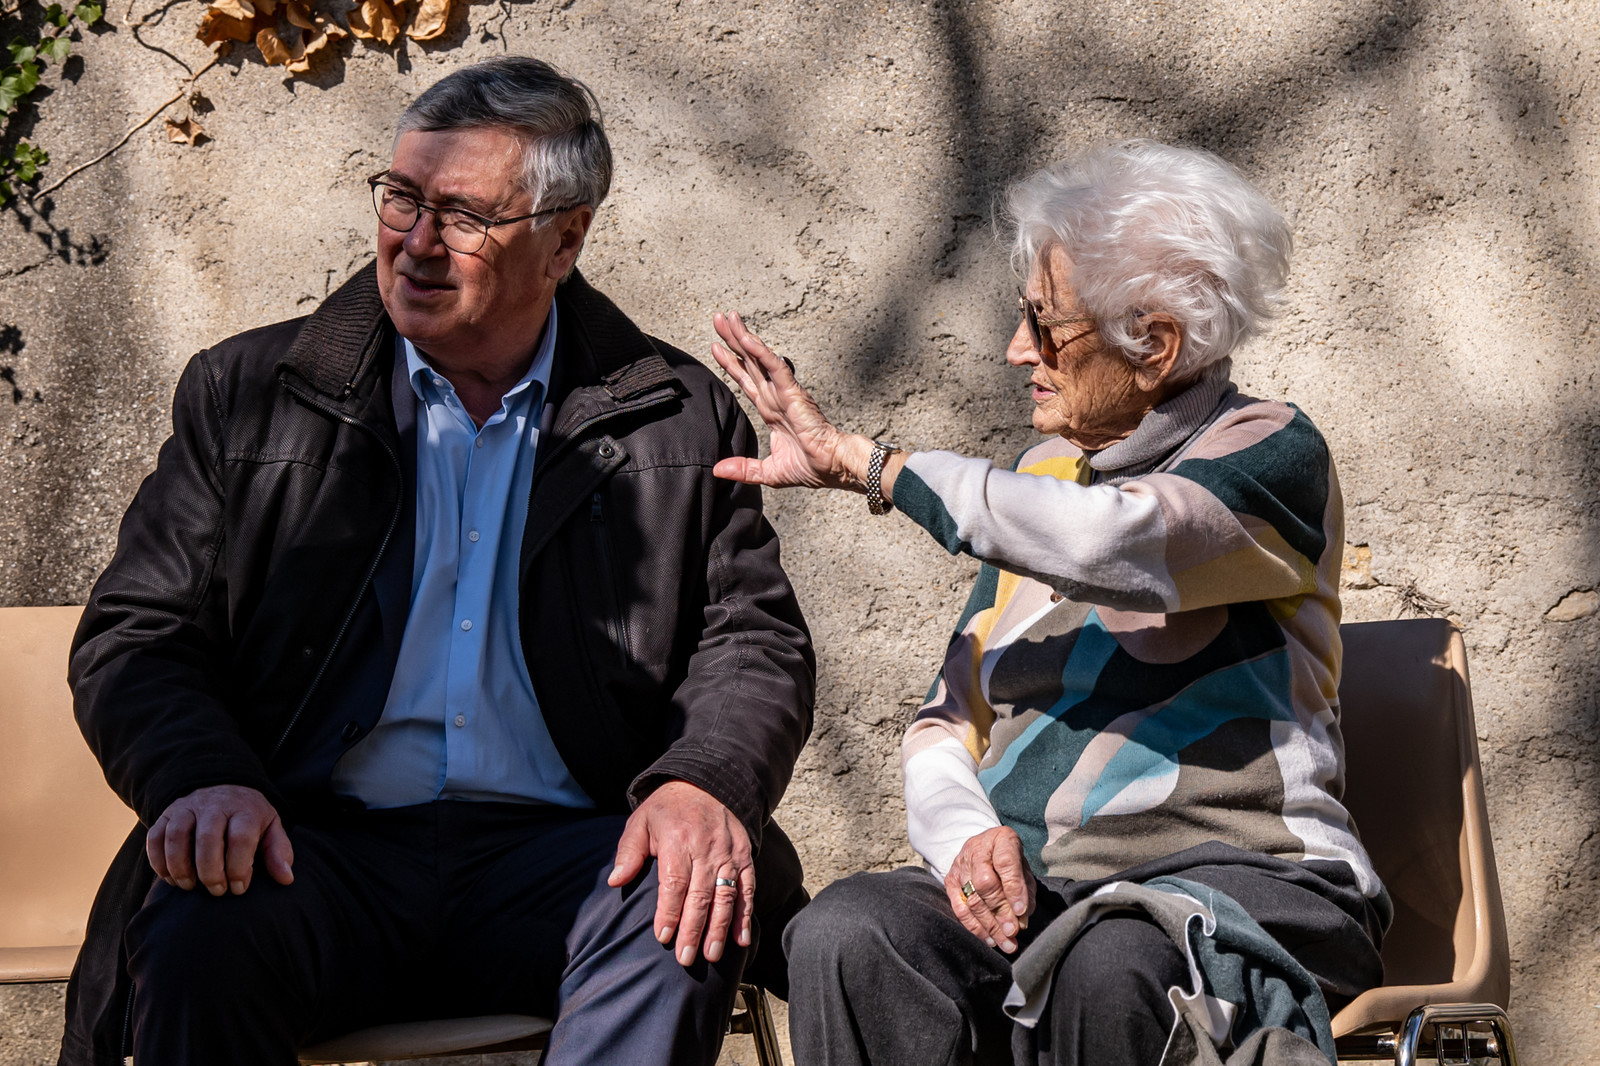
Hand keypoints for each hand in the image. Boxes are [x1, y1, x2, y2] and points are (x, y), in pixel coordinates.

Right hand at [146, 785, 294, 895]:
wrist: (225, 789)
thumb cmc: (250, 819)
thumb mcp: (271, 829)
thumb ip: (278, 852)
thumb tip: (286, 879)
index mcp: (244, 809)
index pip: (240, 837)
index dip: (239, 867)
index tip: (240, 888)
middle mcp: (214, 805)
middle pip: (207, 838)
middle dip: (210, 871)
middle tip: (217, 891)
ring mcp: (187, 808)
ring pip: (177, 836)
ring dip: (180, 867)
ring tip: (191, 887)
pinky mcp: (167, 815)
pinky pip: (155, 837)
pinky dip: (159, 861)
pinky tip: (171, 879)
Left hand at [607, 780, 753, 966]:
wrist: (707, 782)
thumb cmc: (667, 808)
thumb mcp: (641, 821)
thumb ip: (628, 852)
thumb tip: (615, 881)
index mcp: (678, 840)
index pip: (674, 882)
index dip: (669, 911)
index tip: (663, 937)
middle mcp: (706, 848)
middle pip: (700, 895)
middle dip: (693, 929)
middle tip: (685, 958)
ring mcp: (728, 854)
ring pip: (726, 896)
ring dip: (720, 929)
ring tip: (712, 955)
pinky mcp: (744, 857)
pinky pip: (748, 889)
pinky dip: (745, 916)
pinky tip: (741, 940)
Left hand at [709, 311, 866, 490]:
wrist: (833, 467)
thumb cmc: (812, 467)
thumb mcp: (769, 472)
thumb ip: (744, 469)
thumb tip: (716, 470)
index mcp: (771, 410)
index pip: (746, 381)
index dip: (731, 363)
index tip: (716, 346)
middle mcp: (775, 396)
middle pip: (749, 362)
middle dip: (732, 340)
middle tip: (718, 318)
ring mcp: (784, 391)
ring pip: (759, 358)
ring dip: (742, 337)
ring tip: (727, 317)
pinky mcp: (793, 391)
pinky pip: (775, 367)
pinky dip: (761, 352)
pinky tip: (746, 338)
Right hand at [945, 826, 1035, 953]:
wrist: (983, 846)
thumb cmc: (1009, 859)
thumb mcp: (1023, 867)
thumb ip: (1025, 890)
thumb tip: (1022, 919)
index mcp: (1001, 839)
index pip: (1006, 863)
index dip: (1014, 889)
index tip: (1021, 911)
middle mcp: (977, 849)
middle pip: (985, 884)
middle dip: (1000, 911)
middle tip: (1012, 932)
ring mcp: (960, 865)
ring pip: (972, 899)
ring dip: (989, 925)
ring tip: (1005, 943)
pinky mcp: (950, 880)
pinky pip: (959, 907)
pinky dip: (974, 926)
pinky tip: (988, 939)